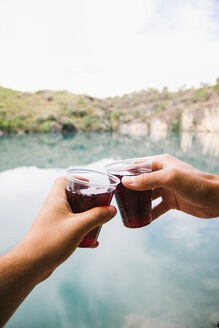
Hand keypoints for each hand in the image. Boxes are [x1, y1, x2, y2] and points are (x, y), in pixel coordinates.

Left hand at [0, 177, 115, 326]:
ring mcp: (53, 221)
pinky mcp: (55, 234)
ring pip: (73, 213)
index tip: (91, 184)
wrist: (31, 265)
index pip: (64, 180)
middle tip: (100, 204)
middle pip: (72, 196)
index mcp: (56, 200)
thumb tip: (112, 210)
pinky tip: (91, 241)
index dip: (77, 179)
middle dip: (88, 200)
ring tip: (98, 222)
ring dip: (86, 217)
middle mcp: (53, 208)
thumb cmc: (51, 242)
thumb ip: (97, 216)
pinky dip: (82, 231)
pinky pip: (72, 227)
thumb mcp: (79, 226)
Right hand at [122, 154, 218, 219]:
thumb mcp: (169, 178)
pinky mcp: (172, 201)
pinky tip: (141, 219)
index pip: (137, 165)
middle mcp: (162, 174)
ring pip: (147, 195)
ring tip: (126, 209)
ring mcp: (166, 188)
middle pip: (140, 181)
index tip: (113, 181)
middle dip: (130, 189)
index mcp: (160, 163)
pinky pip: (156, 207)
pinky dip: (149, 213)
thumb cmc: (195, 183)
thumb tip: (125, 182)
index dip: (125, 172)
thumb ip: (147, 180)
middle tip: (117, 198)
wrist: (216, 199)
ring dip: (138, 202)